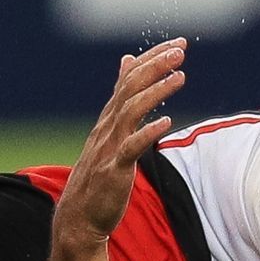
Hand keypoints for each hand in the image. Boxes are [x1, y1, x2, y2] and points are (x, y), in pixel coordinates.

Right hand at [54, 39, 186, 244]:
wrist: (79, 216)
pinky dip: (147, 133)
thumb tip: (128, 62)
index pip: (129, 78)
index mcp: (109, 118)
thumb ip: (121, 98)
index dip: (152, 59)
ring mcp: (109, 147)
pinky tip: (166, 123)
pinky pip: (131, 148)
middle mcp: (107, 127)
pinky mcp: (113, 170)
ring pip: (131, 111)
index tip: (177, 44)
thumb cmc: (99, 174)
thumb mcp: (110, 130)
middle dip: (156, 66)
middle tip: (180, 50)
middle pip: (130, 87)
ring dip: (156, 91)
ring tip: (180, 77)